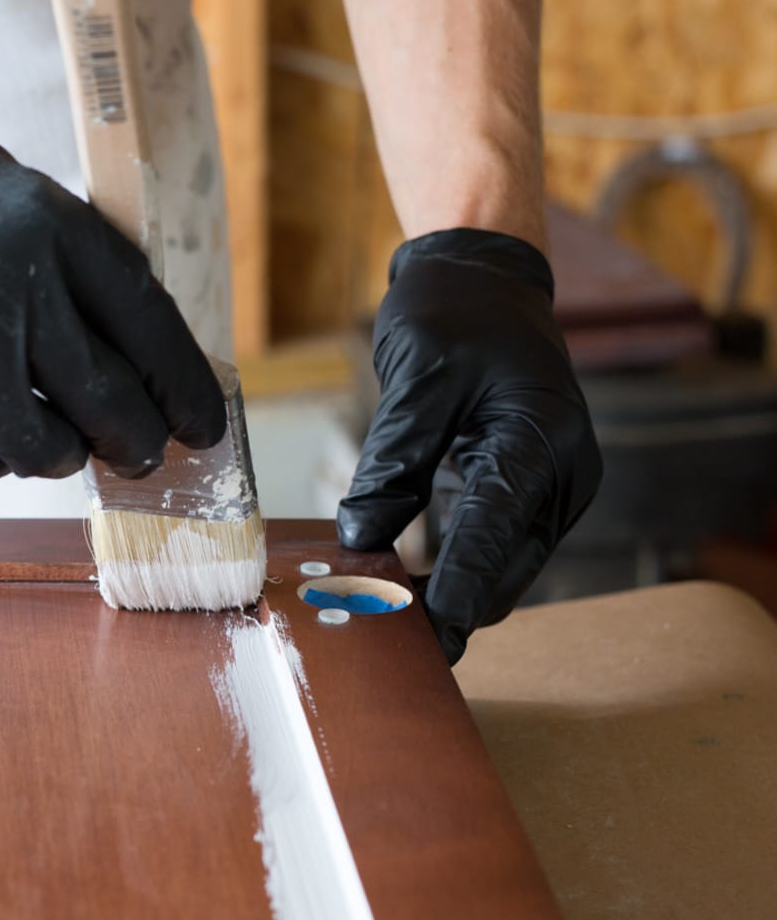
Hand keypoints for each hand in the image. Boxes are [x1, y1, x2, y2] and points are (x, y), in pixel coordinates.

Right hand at [0, 43, 224, 484]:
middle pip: (105, 398)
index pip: (146, 322)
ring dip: (56, 453)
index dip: (183, 385)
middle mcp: (4, 284)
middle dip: (134, 440)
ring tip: (52, 440)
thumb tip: (130, 360)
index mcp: (43, 222)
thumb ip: (64, 267)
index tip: (201, 425)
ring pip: (36, 443)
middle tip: (138, 453)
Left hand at [337, 229, 601, 663]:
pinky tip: (396, 584)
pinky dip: (450, 565)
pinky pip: (489, 543)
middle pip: (506, 568)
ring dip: (449, 592)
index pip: (495, 534)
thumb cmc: (455, 312)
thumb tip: (360, 534)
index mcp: (541, 440)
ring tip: (381, 619)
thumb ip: (395, 458)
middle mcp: (560, 472)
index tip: (424, 641)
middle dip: (451, 606)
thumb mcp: (419, 376)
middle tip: (384, 640)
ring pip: (499, 566)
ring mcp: (547, 485)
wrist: (483, 278)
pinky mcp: (522, 489)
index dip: (458, 594)